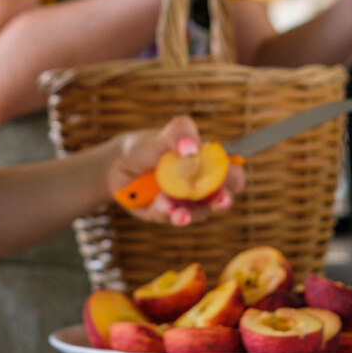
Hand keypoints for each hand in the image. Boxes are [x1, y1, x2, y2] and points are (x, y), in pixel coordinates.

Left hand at [107, 115, 244, 224]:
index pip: (231, 172)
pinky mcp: (168, 216)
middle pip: (221, 199)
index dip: (235, 178)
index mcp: (205, 164)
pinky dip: (168, 213)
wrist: (116, 166)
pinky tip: (161, 206)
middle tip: (220, 201)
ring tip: (177, 209)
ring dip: (190, 212)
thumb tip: (193, 149)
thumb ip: (179, 133)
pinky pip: (172, 218)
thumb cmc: (146, 146)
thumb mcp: (162, 135)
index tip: (230, 181)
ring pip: (197, 213)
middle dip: (222, 201)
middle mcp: (200, 186)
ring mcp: (185, 203)